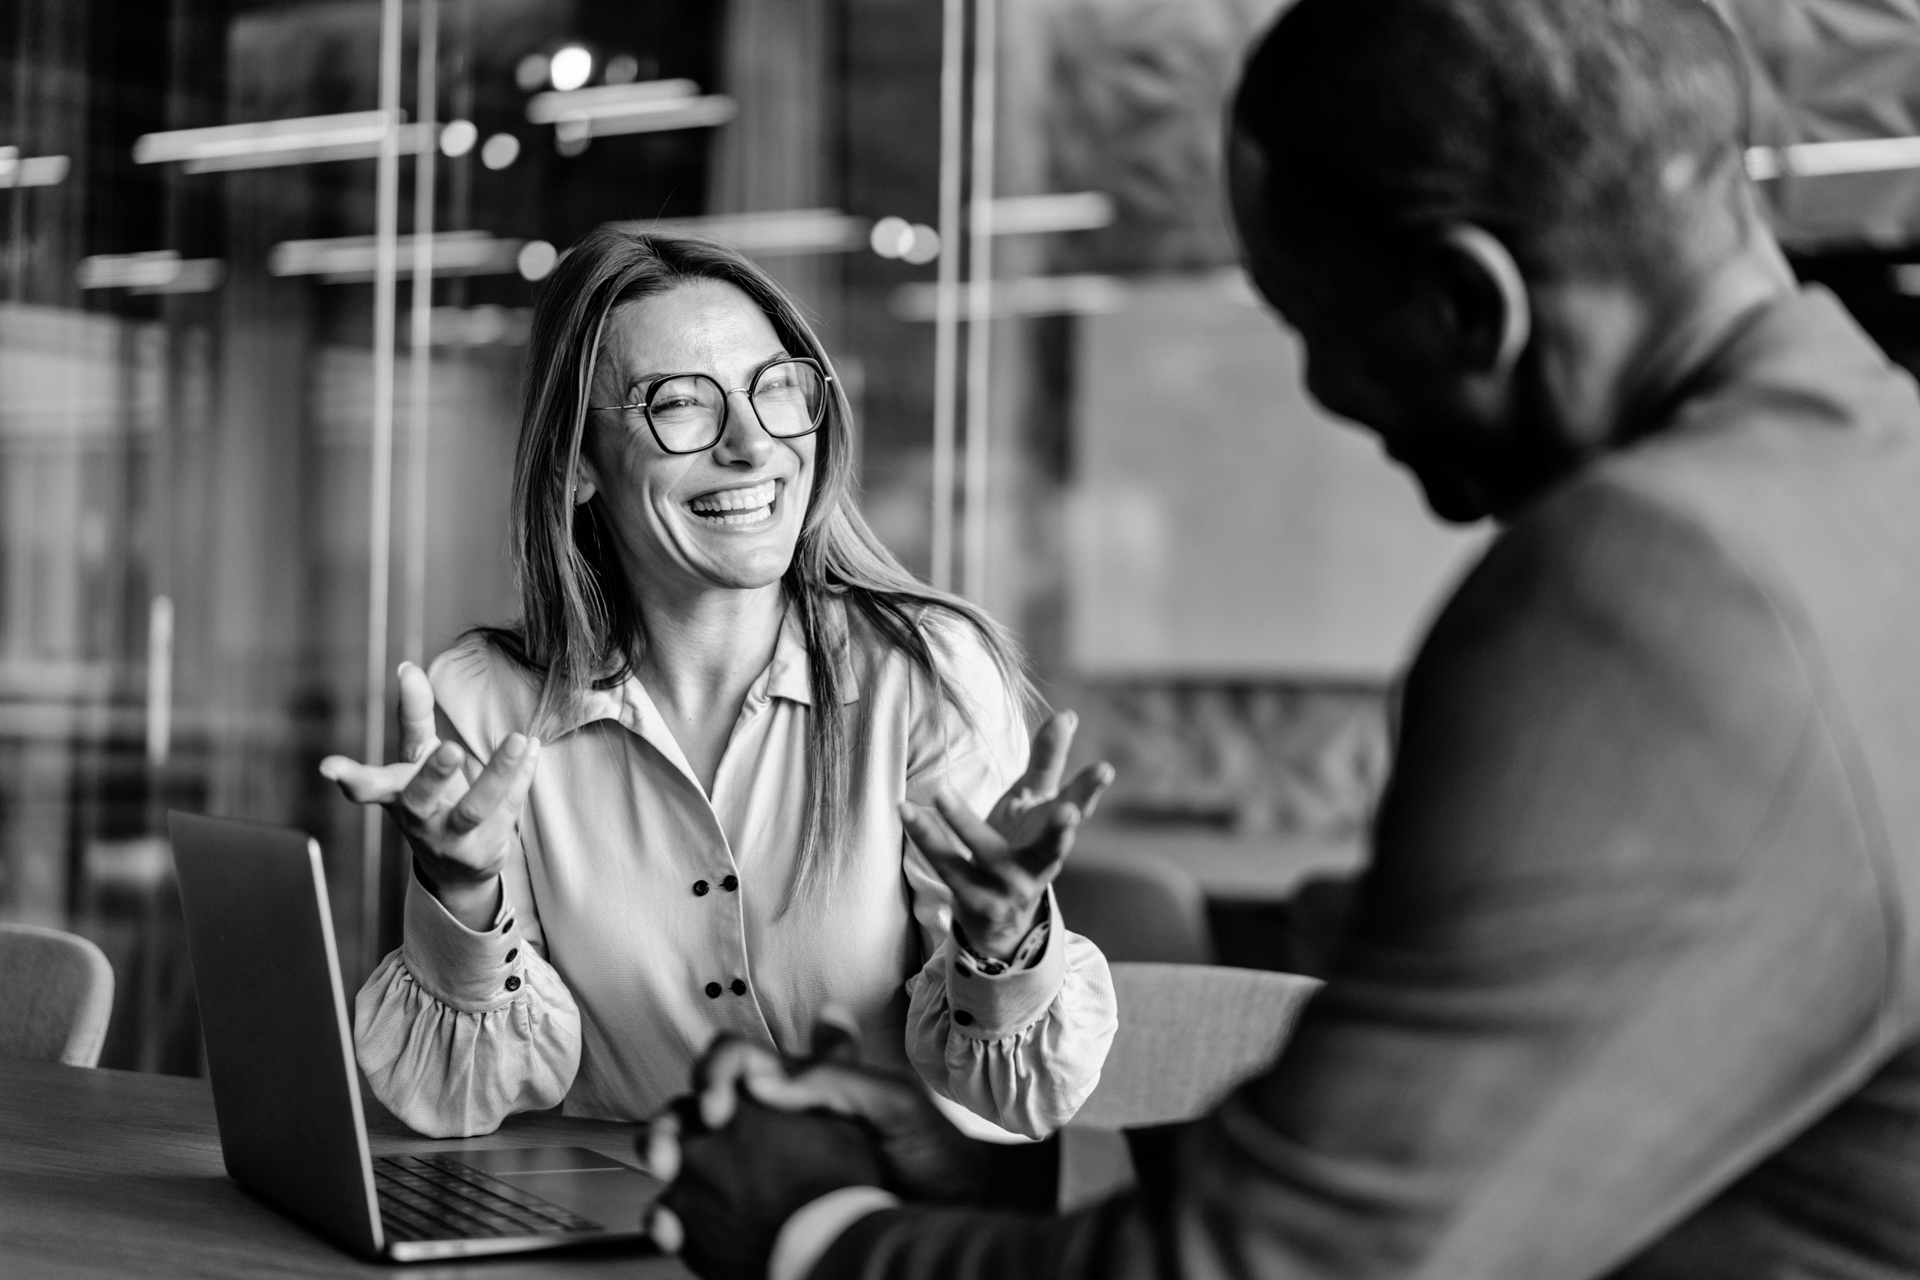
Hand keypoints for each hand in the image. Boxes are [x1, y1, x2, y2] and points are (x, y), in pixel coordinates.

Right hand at [317, 661, 540, 929]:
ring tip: (519, 739)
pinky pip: (508, 809)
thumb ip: (414, 714)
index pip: (370, 782)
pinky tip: (532, 750)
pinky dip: (521, 778)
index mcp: (395, 791)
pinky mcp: (482, 850)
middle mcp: (418, 817)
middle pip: (420, 798)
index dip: (348, 776)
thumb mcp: (416, 756)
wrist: (455, 866)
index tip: (328, 769)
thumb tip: (406, 667)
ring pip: (473, 809)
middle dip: (434, 774)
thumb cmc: (431, 796)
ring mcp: (450, 838)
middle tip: (451, 749)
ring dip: (497, 774)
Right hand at [675, 1031, 986, 1202]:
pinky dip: (677, 1223)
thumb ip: (834, 1077)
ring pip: (690, 1165)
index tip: (721, 1108)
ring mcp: (761, 1175)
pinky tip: (675, 1233)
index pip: (734, 1060)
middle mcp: (770, 1125)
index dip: (714, 1073)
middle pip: (694, 1113)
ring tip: (666, 1194)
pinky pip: (706, 1219)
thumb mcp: (893, 1102)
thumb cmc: (933, 1153)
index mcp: (797, 1086)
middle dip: (666, 1127)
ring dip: (663, 1171)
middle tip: (669, 1156)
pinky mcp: (760, 1220)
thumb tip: (765, 1076)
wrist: (956, 1216)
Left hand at [902, 710, 1114, 958]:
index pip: (1079, 807)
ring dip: (963, 823)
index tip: (1104, 769)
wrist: (999, 919)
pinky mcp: (973, 899)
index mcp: (1056, 835)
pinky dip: (925, 836)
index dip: (1090, 789)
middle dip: (1060, 831)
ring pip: (985, 853)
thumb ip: (1048, 761)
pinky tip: (906, 810)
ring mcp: (1007, 886)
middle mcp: (1039, 864)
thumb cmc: (1020, 844)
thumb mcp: (1035, 803)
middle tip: (1069, 813)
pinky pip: (946, 864)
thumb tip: (1067, 715)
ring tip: (941, 793)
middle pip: (1051, 848)